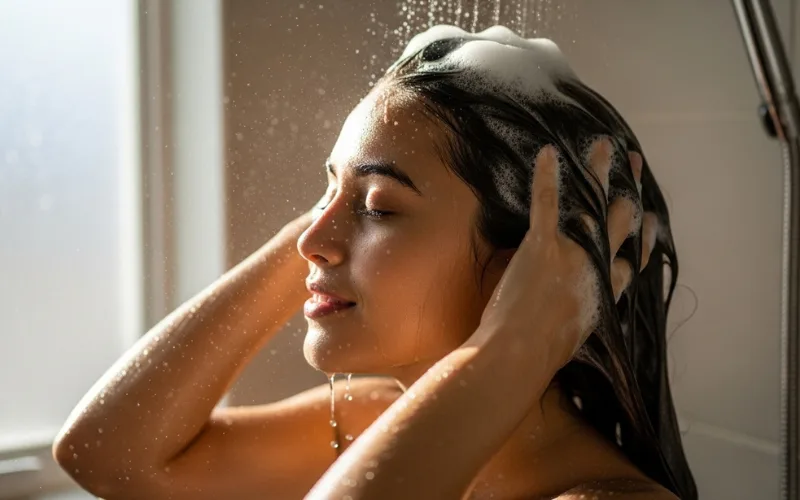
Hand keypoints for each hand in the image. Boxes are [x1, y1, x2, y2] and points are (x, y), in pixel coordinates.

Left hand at [475, 138, 656, 371]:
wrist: (520, 352)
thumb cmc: (542, 353)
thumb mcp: (578, 337)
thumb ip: (586, 314)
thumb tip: (580, 306)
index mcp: (606, 292)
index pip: (630, 263)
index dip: (642, 241)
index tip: (652, 223)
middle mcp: (597, 266)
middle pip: (620, 222)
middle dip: (628, 191)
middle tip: (635, 164)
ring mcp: (572, 251)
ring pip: (592, 204)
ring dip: (599, 171)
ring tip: (604, 146)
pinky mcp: (542, 244)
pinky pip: (547, 203)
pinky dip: (547, 176)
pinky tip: (549, 152)